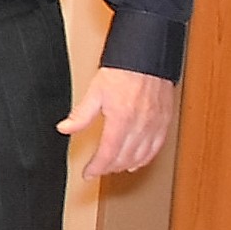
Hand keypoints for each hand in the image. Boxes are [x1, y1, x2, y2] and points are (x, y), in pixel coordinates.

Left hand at [57, 65, 176, 177]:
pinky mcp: (165, 122)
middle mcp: (140, 125)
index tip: (88, 173)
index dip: (96, 168)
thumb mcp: (95, 91)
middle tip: (98, 170)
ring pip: (141, 157)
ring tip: (114, 168)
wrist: (148, 56)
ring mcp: (155, 125)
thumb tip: (65, 128)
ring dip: (126, 166)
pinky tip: (138, 161)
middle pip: (124, 158)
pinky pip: (157, 148)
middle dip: (109, 168)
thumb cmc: (124, 70)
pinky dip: (146, 159)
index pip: (107, 154)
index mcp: (121, 119)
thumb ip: (81, 114)